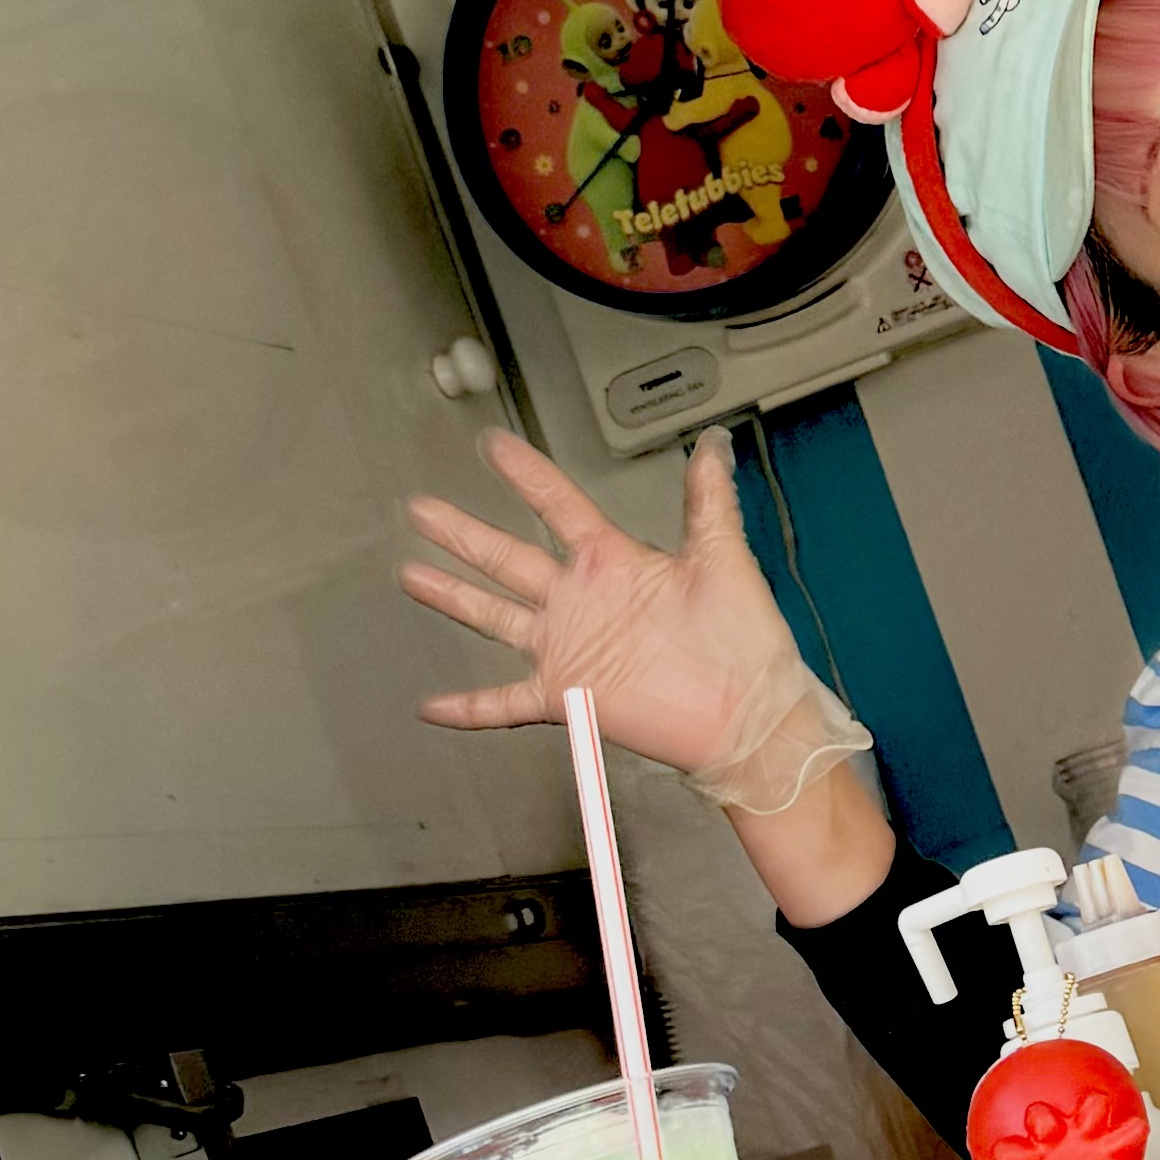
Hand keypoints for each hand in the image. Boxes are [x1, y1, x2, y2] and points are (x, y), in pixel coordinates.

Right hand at [401, 427, 811, 780]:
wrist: (748, 714)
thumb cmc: (744, 641)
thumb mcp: (724, 558)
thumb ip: (708, 501)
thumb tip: (712, 444)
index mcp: (613, 561)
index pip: (558, 506)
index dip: (526, 475)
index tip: (492, 446)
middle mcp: (581, 601)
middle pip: (506, 558)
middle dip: (462, 534)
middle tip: (420, 509)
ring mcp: (568, 648)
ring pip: (494, 616)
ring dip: (452, 597)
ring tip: (410, 574)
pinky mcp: (566, 696)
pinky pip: (504, 702)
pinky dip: (468, 707)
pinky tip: (431, 707)